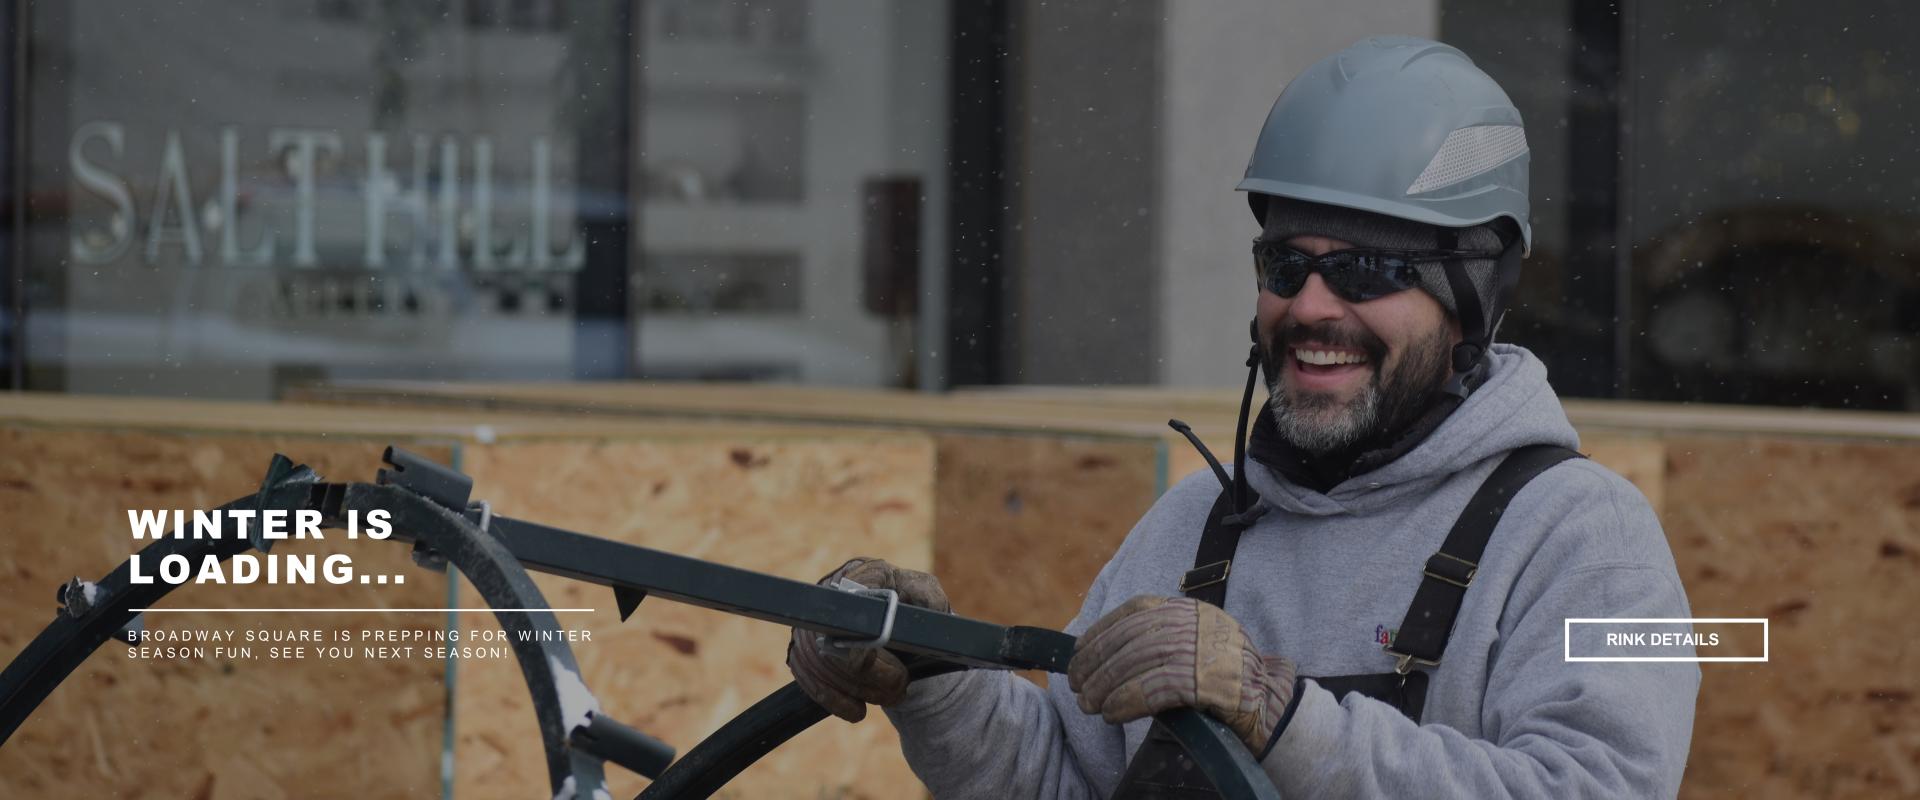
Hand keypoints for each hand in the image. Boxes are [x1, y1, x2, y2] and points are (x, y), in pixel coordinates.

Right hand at [785, 558, 950, 721]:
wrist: (903, 635)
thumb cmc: (916, 612)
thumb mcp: (928, 598)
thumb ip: (927, 596)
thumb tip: (919, 605)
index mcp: (863, 573)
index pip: (853, 605)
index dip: (866, 637)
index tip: (885, 660)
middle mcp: (831, 594)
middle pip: (836, 641)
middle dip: (870, 674)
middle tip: (900, 686)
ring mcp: (813, 622)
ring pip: (822, 665)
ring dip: (859, 690)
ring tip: (890, 696)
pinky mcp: (803, 650)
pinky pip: (808, 680)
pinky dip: (834, 700)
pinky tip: (857, 710)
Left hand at [1067, 595, 1296, 752]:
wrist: (1269, 700)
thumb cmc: (1223, 675)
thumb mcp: (1193, 641)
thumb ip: (1158, 638)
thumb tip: (1102, 652)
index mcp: (1187, 609)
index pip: (1134, 611)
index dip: (1100, 631)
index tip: (1078, 652)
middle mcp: (1193, 623)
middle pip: (1130, 640)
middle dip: (1096, 664)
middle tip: (1077, 686)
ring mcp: (1201, 651)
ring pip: (1136, 664)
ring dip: (1105, 687)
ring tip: (1089, 704)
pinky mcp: (1206, 682)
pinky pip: (1153, 690)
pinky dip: (1126, 702)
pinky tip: (1112, 714)